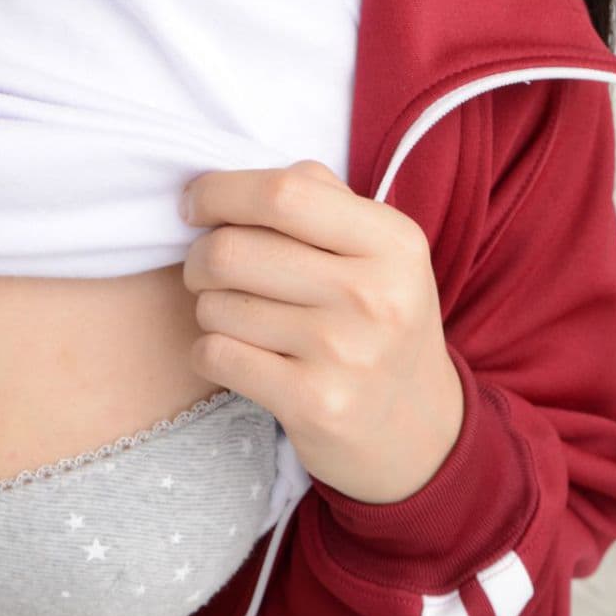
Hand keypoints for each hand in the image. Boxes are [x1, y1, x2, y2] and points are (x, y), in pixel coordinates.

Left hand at [180, 158, 464, 503]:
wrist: (420, 431)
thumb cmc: (379, 319)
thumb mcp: (377, 249)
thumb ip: (318, 197)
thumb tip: (228, 184)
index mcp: (392, 241)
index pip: (282, 194)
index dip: (219, 191)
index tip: (195, 204)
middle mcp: (374, 295)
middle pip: (233, 250)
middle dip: (199, 255)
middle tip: (205, 267)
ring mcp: (346, 354)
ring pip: (216, 304)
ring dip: (207, 305)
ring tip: (237, 315)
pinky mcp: (315, 405)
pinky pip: (216, 353)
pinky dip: (208, 349)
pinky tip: (236, 353)